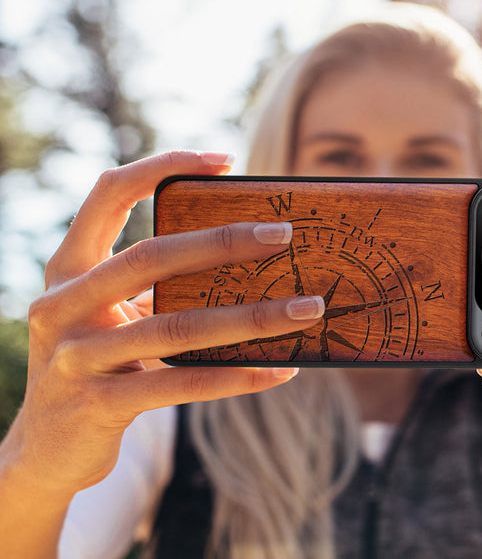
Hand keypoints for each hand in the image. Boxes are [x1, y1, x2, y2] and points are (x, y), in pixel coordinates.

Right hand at [2, 151, 324, 499]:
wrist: (46, 449)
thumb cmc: (98, 362)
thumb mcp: (112, 314)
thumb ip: (155, 285)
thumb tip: (246, 258)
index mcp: (68, 268)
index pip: (108, 193)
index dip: (162, 166)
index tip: (224, 160)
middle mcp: (62, 304)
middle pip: (151, 256)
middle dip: (223, 241)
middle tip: (284, 234)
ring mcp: (76, 357)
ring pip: (177, 326)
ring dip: (252, 317)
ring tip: (307, 309)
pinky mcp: (99, 404)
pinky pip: (182, 384)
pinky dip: (236, 376)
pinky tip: (280, 370)